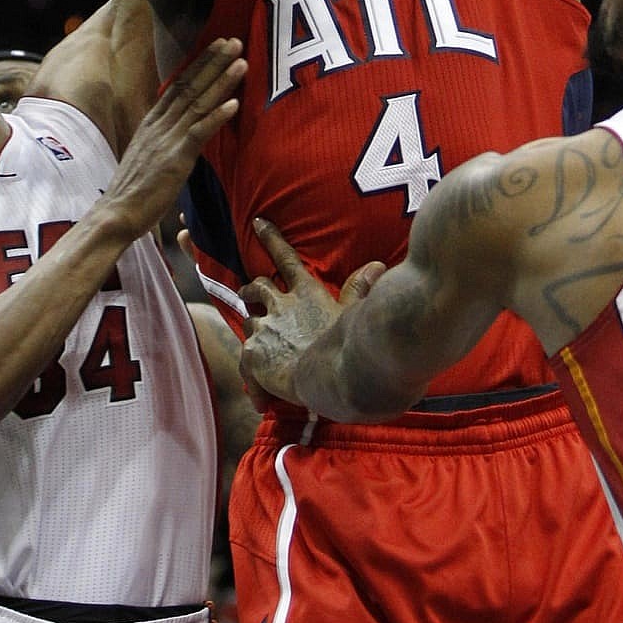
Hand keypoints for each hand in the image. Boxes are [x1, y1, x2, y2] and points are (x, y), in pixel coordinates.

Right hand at [102, 42, 245, 240]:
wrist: (116, 213)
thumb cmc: (134, 189)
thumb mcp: (148, 153)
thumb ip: (165, 137)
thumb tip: (183, 128)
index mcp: (152, 122)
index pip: (178, 85)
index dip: (200, 64)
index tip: (217, 47)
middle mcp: (159, 125)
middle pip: (190, 87)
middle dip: (213, 63)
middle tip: (234, 42)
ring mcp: (167, 140)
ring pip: (197, 104)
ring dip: (221, 82)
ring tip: (241, 63)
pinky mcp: (175, 159)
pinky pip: (199, 133)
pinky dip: (217, 117)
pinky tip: (234, 104)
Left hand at [238, 219, 382, 404]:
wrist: (332, 376)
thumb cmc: (350, 344)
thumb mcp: (355, 313)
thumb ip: (361, 290)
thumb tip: (378, 265)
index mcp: (307, 293)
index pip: (286, 258)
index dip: (271, 238)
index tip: (258, 222)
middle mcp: (281, 306)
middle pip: (257, 287)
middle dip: (251, 289)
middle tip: (247, 292)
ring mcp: (265, 328)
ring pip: (247, 321)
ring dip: (252, 330)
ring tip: (255, 348)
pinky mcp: (253, 353)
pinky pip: (245, 364)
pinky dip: (252, 381)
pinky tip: (261, 400)